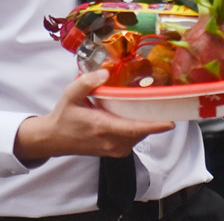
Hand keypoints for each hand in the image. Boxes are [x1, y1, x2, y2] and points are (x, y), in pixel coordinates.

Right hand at [13, 70, 174, 161]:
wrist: (54, 139)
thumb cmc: (64, 116)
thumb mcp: (71, 95)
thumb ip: (87, 82)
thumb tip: (105, 72)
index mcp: (102, 127)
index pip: (133, 129)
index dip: (153, 126)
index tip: (170, 123)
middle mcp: (111, 142)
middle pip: (141, 131)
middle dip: (154, 118)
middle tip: (163, 101)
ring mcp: (114, 149)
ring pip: (139, 136)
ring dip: (146, 123)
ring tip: (148, 106)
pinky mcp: (115, 152)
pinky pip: (134, 139)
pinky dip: (139, 128)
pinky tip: (135, 116)